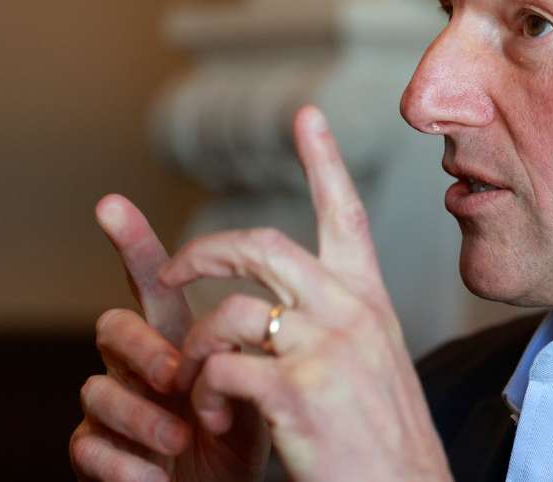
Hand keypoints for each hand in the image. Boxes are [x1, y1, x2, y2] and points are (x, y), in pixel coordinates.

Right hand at [70, 195, 269, 481]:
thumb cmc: (242, 430)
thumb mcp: (258, 378)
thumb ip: (256, 338)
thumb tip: (273, 301)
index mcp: (176, 337)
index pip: (153, 284)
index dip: (133, 244)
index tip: (111, 202)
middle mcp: (135, 363)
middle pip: (112, 326)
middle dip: (142, 347)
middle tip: (177, 375)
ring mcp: (110, 405)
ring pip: (99, 389)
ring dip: (141, 415)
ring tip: (180, 439)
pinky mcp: (95, 452)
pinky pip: (88, 445)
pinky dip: (122, 463)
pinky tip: (153, 476)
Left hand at [158, 106, 451, 481]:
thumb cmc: (383, 436)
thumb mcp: (374, 361)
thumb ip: (337, 322)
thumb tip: (283, 304)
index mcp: (368, 301)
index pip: (345, 214)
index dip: (324, 161)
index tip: (307, 116)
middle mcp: (351, 313)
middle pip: (263, 245)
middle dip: (202, 252)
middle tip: (169, 274)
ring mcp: (326, 350)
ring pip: (229, 312)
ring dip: (194, 349)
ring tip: (196, 385)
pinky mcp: (299, 393)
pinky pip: (223, 370)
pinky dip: (204, 394)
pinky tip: (216, 417)